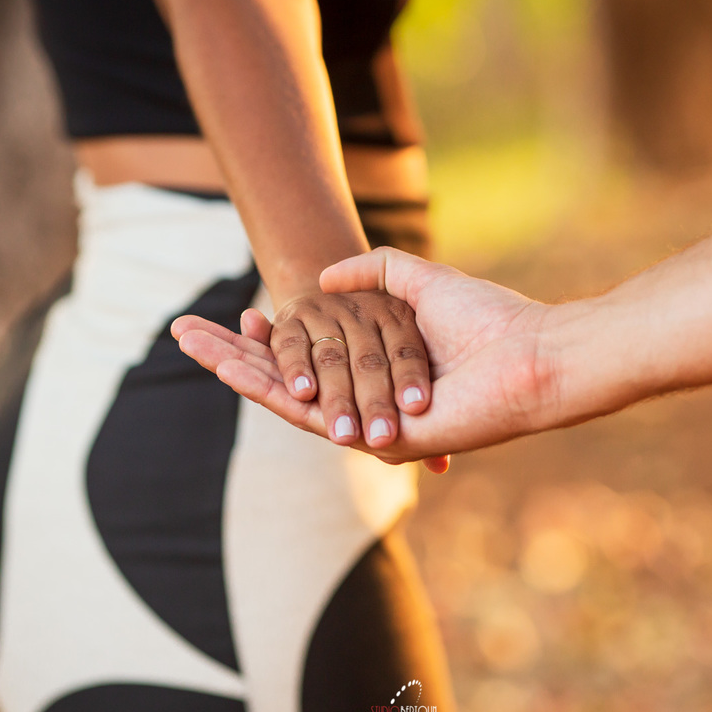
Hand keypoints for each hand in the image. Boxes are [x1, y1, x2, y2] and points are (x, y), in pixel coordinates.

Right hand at [172, 248, 553, 470]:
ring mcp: (365, 421)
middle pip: (284, 376)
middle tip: (183, 331)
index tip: (236, 312)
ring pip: (283, 395)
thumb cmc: (487, 320)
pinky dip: (265, 387)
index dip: (268, 335)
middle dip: (233, 353)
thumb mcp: (419, 282)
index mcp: (375, 370)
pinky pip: (307, 413)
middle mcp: (365, 399)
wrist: (528, 357)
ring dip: (232, 368)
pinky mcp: (370, 438)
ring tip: (187, 341)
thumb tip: (325, 277)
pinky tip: (229, 366)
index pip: (307, 354)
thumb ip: (374, 273)